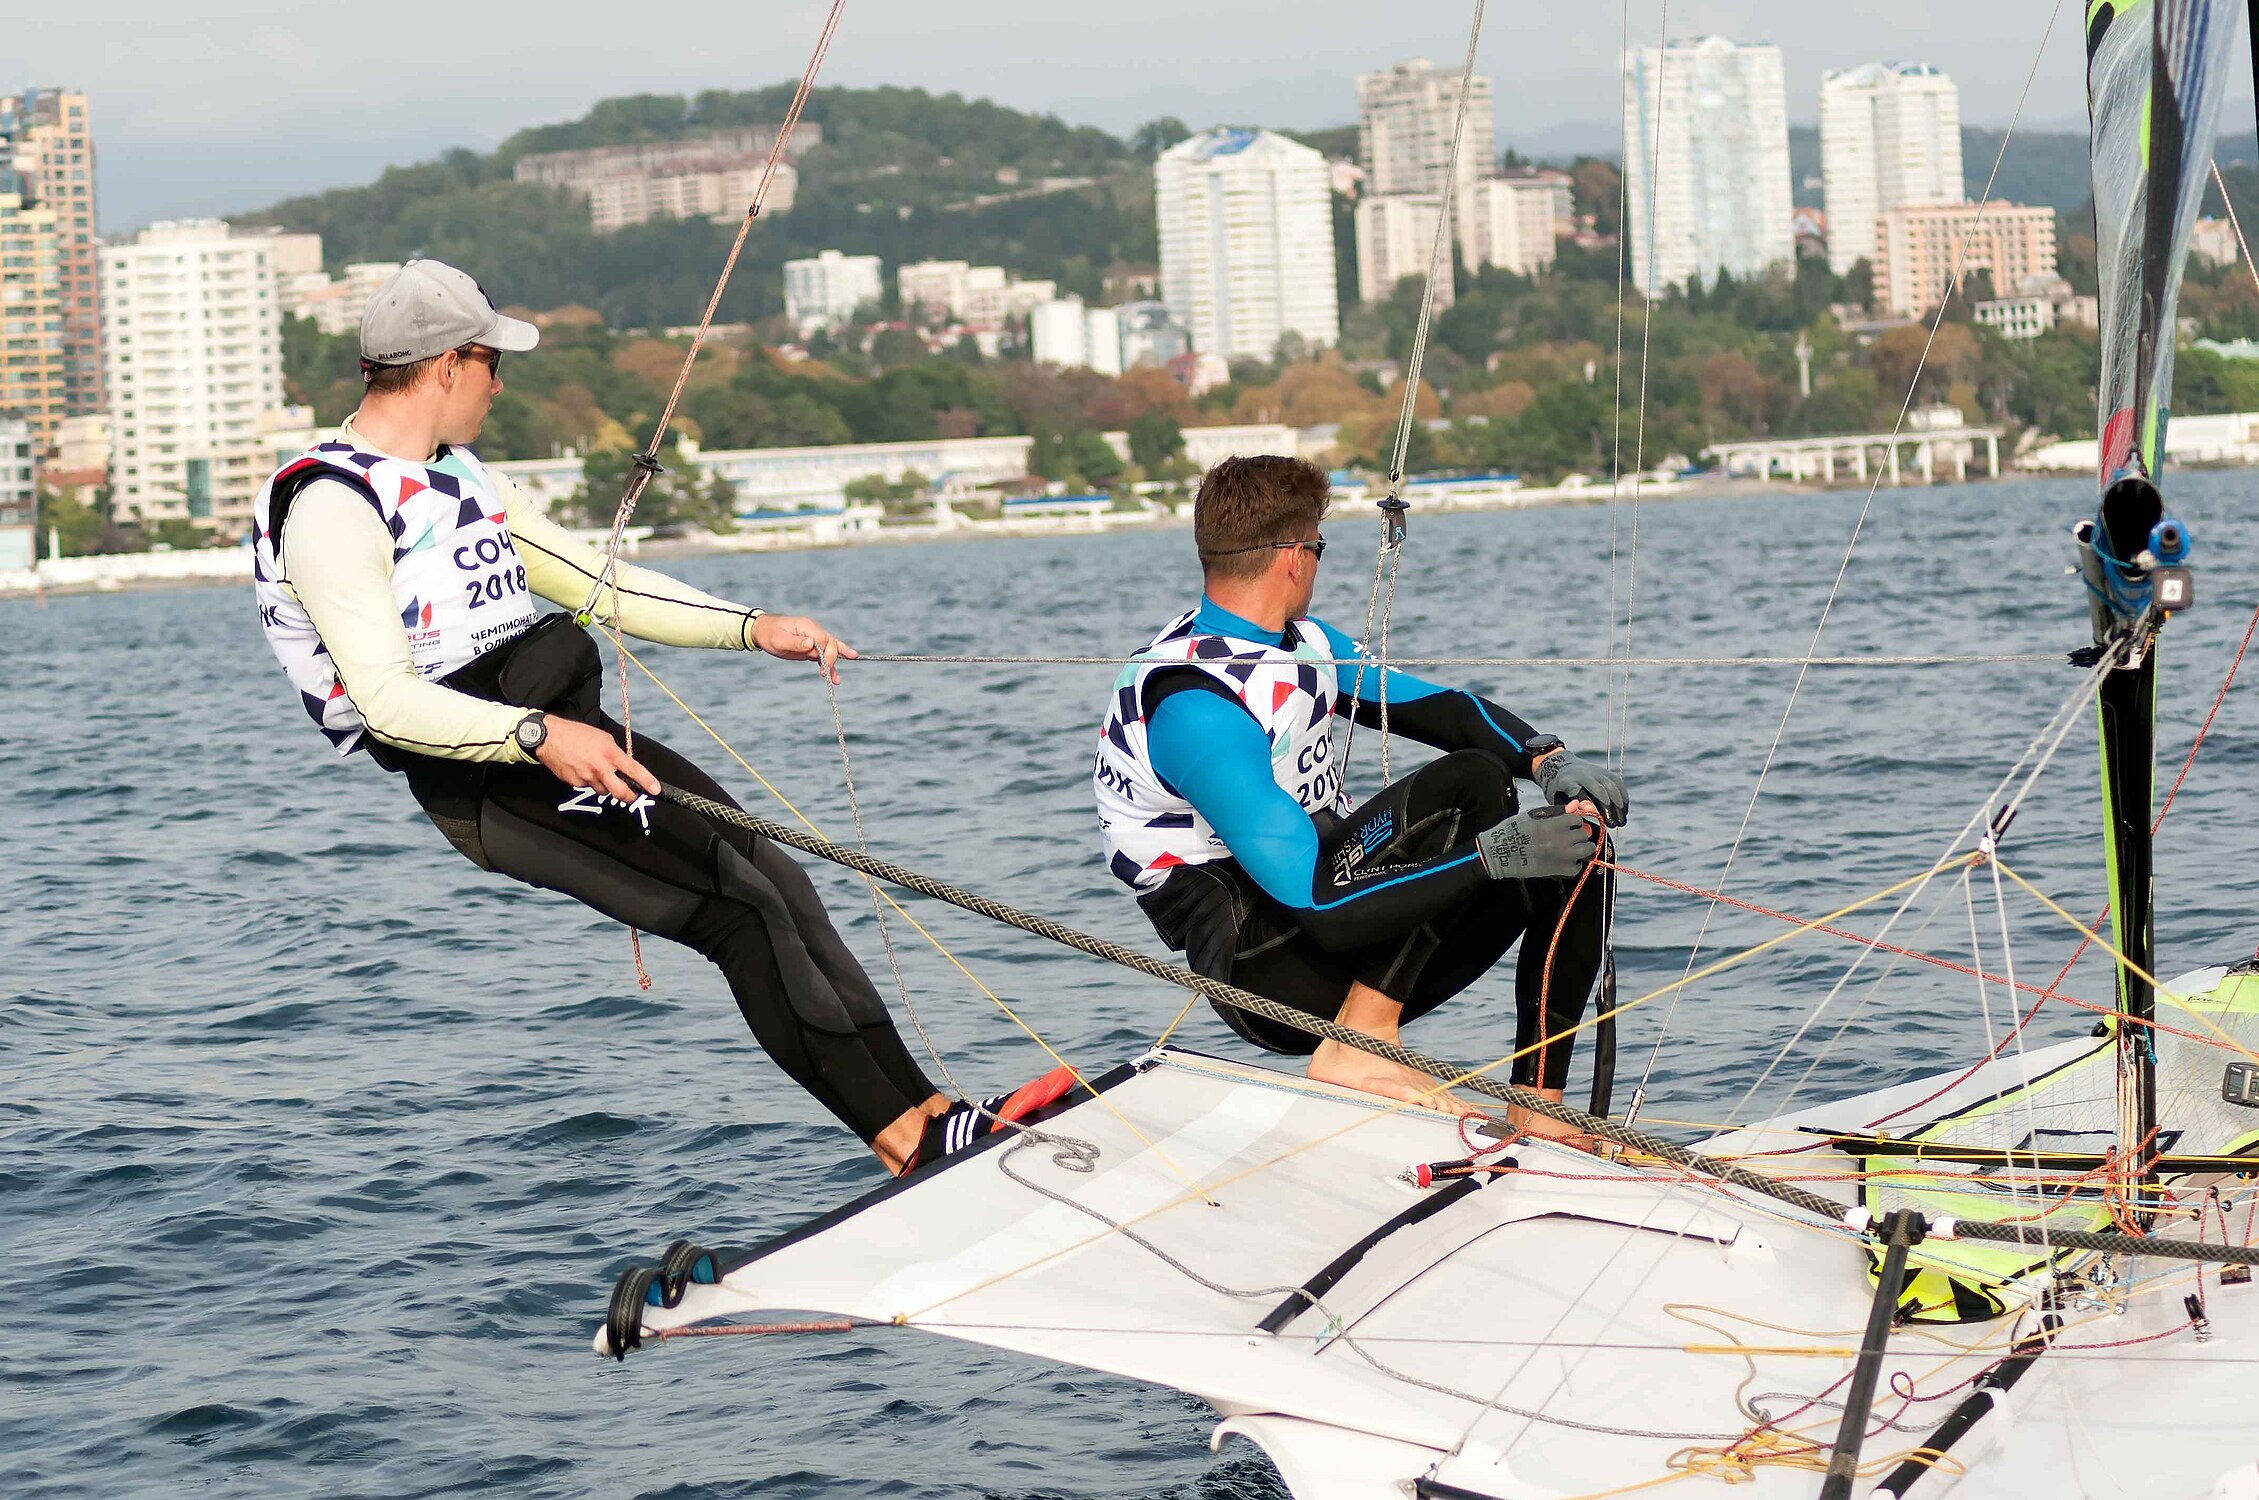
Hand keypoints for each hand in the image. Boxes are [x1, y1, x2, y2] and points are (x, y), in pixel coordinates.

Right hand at [534, 716, 659, 801]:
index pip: (633, 770)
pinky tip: (581, 769)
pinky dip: (589, 781)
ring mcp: (587, 777)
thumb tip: (623, 767)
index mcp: (610, 753)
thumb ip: (615, 754)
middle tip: (633, 796)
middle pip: (621, 792)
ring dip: (605, 785)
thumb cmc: (577, 734)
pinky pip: (587, 787)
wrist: (549, 737)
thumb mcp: (603, 738)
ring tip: (596, 770)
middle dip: (629, 797)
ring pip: (603, 790)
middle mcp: (600, 768)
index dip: (647, 782)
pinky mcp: (575, 783)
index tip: (656, 790)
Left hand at [750, 613, 858, 682]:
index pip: (825, 639)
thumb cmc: (769, 634)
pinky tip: (835, 676)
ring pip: (830, 649)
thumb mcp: (779, 639)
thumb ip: (796, 642)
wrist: (762, 630)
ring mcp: (813, 638)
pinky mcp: (810, 647)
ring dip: (834, 664)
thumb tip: (812, 643)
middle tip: (824, 674)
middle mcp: (813, 631)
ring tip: (837, 680)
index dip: (827, 653)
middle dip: (831, 659)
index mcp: (807, 626)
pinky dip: (829, 665)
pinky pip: (823, 655)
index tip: (822, 667)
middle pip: (831, 644)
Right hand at [1477, 806, 1599, 879]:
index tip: (1567, 825)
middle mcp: (1563, 839)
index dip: (1572, 821)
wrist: (1500, 854)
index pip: (1577, 819)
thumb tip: (1573, 806)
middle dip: (1577, 834)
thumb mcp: (1531, 815)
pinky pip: (1578, 866)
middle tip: (1568, 837)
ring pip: (1587, 849)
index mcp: (1555, 824)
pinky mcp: (1562, 870)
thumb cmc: (1513, 831)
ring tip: (1572, 849)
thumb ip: (1554, 812)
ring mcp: (1565, 856)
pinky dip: (1573, 863)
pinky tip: (1563, 860)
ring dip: (1581, 847)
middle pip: (1584, 833)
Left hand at [1534, 749, 1628, 827]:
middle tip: (1613, 825)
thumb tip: (1584, 819)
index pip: (1576, 791)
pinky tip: (1624, 811)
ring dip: (1619, 805)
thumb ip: (1568, 809)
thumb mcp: (1556, 799)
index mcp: (1567, 781)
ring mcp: (1596, 772)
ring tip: (1621, 822)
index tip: (1594, 816)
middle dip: (1608, 809)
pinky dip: (1623, 798)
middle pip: (1599, 790)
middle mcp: (1583, 774)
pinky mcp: (1605, 772)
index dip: (1585, 802)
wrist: (1561, 765)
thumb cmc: (1558, 789)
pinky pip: (1618, 784)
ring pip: (1612, 787)